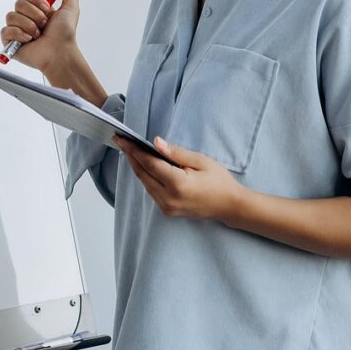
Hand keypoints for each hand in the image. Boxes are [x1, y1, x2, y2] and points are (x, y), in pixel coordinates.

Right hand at [0, 0, 80, 72]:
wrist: (59, 53)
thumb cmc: (65, 36)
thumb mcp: (71, 8)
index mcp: (37, 9)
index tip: (47, 8)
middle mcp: (26, 18)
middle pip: (18, 3)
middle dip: (34, 14)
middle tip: (44, 24)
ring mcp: (16, 29)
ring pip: (11, 16)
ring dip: (28, 25)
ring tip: (38, 35)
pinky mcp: (9, 41)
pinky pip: (6, 30)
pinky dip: (19, 34)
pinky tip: (29, 40)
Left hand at [113, 135, 247, 220]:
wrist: (230, 205)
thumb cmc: (219, 181)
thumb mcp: (201, 161)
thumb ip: (176, 153)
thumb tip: (156, 142)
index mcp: (178, 184)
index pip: (149, 164)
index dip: (134, 150)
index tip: (122, 139)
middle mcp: (168, 198)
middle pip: (142, 174)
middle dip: (130, 156)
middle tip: (121, 141)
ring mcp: (167, 207)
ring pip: (145, 183)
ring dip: (137, 166)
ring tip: (130, 150)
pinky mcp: (167, 210)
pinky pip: (151, 191)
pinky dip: (147, 177)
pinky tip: (144, 165)